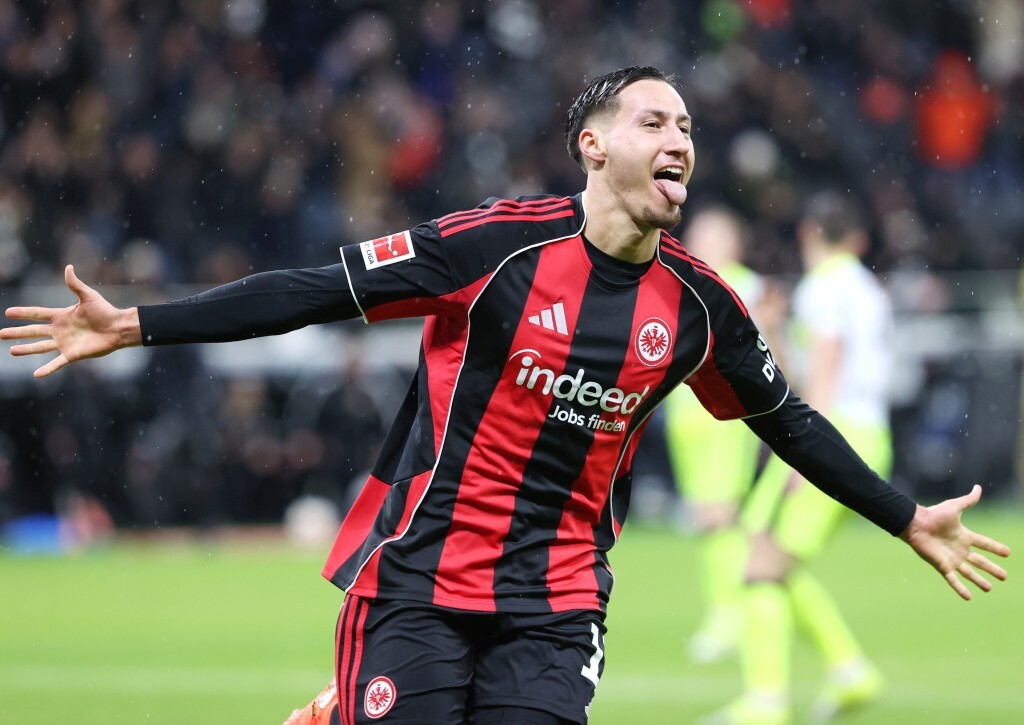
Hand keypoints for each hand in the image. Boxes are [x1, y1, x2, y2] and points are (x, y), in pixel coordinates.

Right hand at [1, 265, 140, 377]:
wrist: (118, 328)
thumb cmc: (105, 311)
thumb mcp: (88, 296)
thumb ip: (75, 284)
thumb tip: (68, 267)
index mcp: (61, 316)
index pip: (37, 314)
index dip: (23, 313)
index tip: (8, 312)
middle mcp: (60, 330)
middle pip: (34, 331)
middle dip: (17, 332)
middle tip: (1, 333)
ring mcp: (65, 343)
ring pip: (40, 347)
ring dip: (26, 349)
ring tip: (12, 351)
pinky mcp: (73, 354)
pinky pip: (57, 363)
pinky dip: (47, 369)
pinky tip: (36, 374)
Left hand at [899, 484, 1009, 600]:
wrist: (916, 524)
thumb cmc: (933, 514)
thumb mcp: (955, 507)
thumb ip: (968, 500)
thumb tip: (978, 487)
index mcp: (964, 536)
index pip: (984, 543)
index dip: (995, 548)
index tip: (1008, 553)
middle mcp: (959, 549)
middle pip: (980, 561)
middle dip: (992, 569)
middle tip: (1005, 576)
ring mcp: (951, 559)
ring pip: (969, 572)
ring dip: (979, 581)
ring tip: (990, 588)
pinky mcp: (942, 566)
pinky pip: (953, 580)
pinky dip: (960, 588)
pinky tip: (969, 597)